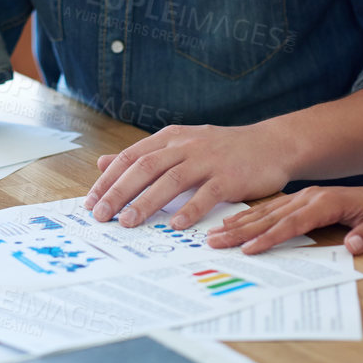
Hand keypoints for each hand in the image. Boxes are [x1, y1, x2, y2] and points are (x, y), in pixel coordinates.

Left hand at [83, 123, 292, 229]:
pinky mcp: (230, 177)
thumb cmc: (222, 150)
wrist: (271, 144)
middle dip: (119, 192)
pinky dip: (190, 209)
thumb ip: (143, 155)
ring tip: (128, 222)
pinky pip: (207, 194)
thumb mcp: (180, 144)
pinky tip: (175, 225)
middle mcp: (186, 145)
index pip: (131, 157)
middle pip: (145, 167)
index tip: (91, 202)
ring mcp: (208, 160)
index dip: (109, 179)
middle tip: (101, 215)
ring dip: (147, 202)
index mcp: (171, 137)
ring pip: (171, 179)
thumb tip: (102, 163)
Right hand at [204, 184, 362, 254]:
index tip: (249, 249)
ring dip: (240, 223)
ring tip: (215, 233)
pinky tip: (234, 222)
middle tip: (215, 241)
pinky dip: (250, 216)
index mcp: (327, 202)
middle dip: (242, 230)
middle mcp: (310, 197)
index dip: (270, 237)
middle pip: (271, 216)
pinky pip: (270, 209)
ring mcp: (304, 197)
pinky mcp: (302, 201)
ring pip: (266, 211)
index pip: (293, 223)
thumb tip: (354, 246)